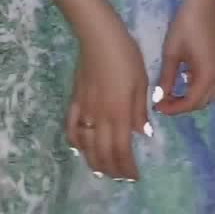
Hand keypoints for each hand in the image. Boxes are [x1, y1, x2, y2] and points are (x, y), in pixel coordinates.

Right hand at [66, 15, 149, 180]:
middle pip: (102, 153)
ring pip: (86, 145)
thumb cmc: (125, 55)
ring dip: (94, 161)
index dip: (126, 167)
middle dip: (112, 169)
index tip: (134, 176)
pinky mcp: (74, 101)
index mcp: (119, 113)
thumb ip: (140, 109)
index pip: (121, 149)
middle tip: (120, 176)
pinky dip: (75, 142)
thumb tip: (142, 132)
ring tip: (103, 168)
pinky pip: (71, 128)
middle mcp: (99, 117)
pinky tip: (80, 147)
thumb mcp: (141, 81)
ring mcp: (84, 110)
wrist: (99, 37)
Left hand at [154, 0, 214, 116]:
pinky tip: (192, 74)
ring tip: (177, 87)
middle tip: (165, 98)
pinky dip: (206, 84)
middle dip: (183, 103)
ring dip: (195, 94)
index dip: (173, 108)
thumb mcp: (171, 54)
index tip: (158, 107)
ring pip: (212, 92)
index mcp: (208, 76)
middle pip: (203, 100)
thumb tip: (159, 99)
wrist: (203, 3)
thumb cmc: (185, 26)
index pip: (190, 103)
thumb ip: (166, 79)